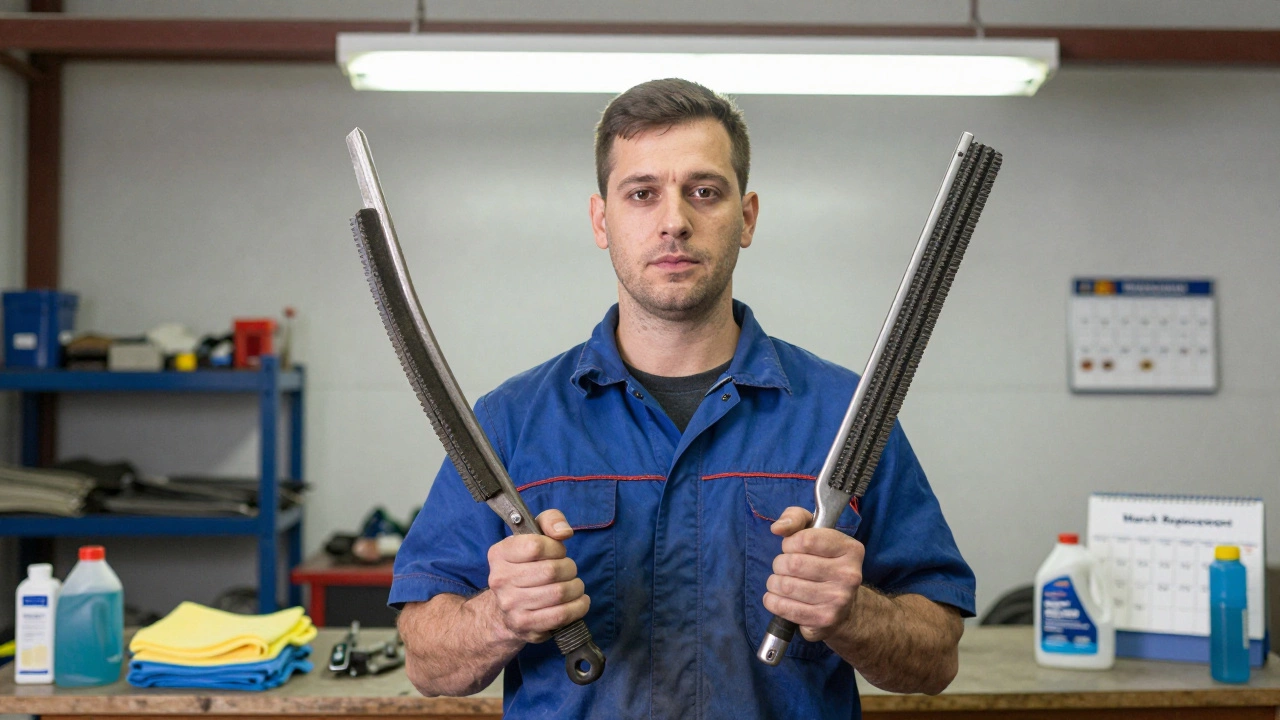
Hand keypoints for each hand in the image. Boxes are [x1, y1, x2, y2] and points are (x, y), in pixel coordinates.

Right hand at [486, 509, 589, 643]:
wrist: (505, 609)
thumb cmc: (526, 566)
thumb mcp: (533, 535)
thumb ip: (550, 520)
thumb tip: (564, 532)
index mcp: (499, 554)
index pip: (536, 546)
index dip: (556, 548)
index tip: (558, 552)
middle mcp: (500, 579)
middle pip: (551, 571)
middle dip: (569, 569)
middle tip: (568, 571)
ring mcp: (510, 605)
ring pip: (559, 593)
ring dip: (576, 588)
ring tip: (574, 586)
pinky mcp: (524, 625)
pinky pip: (561, 615)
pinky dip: (578, 607)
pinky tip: (579, 602)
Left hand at [763, 506, 864, 641]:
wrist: (844, 607)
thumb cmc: (824, 562)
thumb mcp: (815, 532)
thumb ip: (795, 518)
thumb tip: (778, 528)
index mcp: (850, 549)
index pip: (805, 539)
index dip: (790, 543)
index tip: (791, 547)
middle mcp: (849, 575)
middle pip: (792, 564)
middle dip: (779, 564)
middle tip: (784, 567)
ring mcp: (838, 600)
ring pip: (785, 586)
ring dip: (774, 582)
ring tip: (781, 582)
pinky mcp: (824, 620)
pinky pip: (783, 608)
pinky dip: (772, 601)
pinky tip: (778, 598)